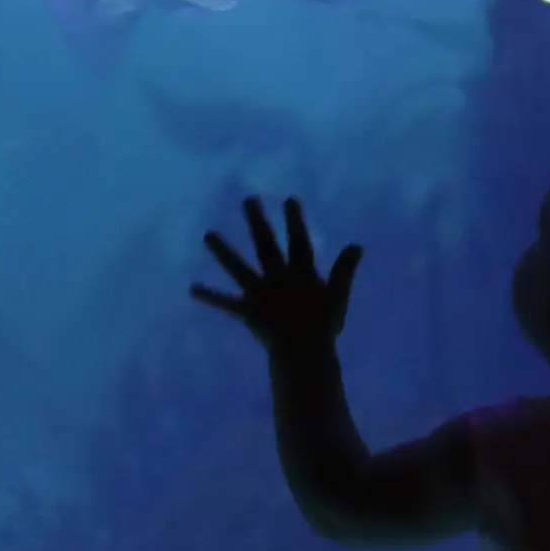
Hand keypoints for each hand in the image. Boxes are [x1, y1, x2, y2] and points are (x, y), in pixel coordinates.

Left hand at [190, 196, 359, 358]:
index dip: (294, 220)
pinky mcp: (247, 312)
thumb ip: (344, 270)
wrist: (302, 351)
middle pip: (265, 245)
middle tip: (247, 200)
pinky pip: (225, 303)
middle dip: (256, 221)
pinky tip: (192, 289)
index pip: (298, 241)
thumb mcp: (338, 296)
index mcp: (300, 273)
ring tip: (207, 235)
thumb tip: (357, 245)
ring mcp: (259, 293)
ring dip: (222, 251)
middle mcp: (276, 277)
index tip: (288, 199)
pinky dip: (210, 296)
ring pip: (238, 267)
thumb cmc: (323, 326)